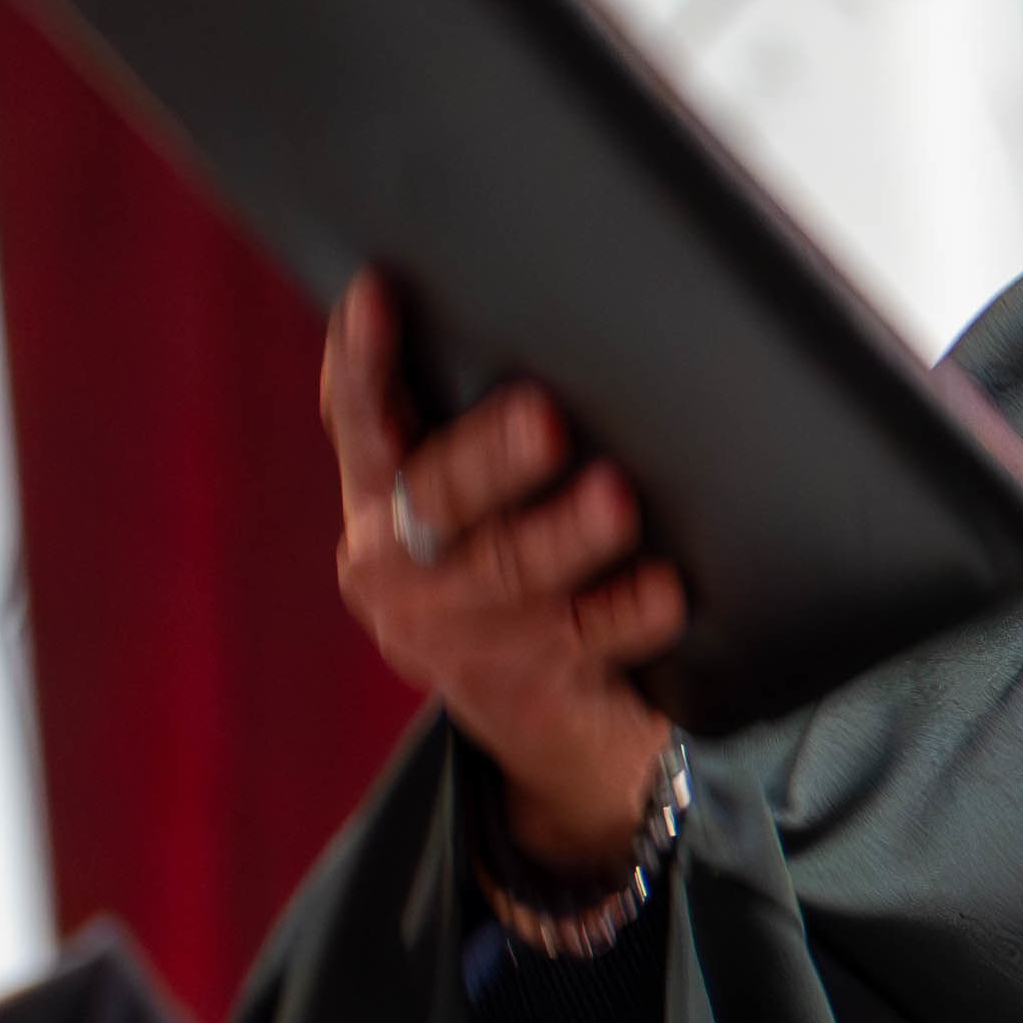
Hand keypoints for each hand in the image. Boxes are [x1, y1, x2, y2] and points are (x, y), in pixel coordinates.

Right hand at [323, 272, 683, 869]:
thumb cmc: (520, 578)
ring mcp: (449, 637)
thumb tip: (544, 307)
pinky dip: (626, 613)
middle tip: (543, 418)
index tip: (379, 292)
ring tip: (617, 501)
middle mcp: (393, 567)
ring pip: (509, 572)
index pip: (357, 417)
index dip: (363, 358)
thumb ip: (473, 431)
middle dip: (491, 455)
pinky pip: (581, 641)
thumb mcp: (477, 509)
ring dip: (564, 535)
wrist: (552, 729)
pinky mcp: (517, 692)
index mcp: (379, 501)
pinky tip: (665, 590)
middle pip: (438, 495)